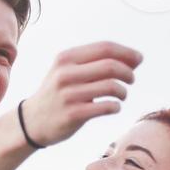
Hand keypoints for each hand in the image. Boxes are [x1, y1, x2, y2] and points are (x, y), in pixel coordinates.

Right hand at [20, 42, 141, 146]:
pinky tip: (113, 107)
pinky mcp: (73, 114)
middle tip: (131, 79)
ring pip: (112, 86)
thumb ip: (96, 62)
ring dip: (123, 91)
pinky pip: (107, 106)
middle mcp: (65, 74)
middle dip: (129, 72)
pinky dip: (116, 106)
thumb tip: (136, 58)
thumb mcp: (68, 70)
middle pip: (111, 66)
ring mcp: (68, 95)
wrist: (31, 121)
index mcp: (65, 58)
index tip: (138, 60)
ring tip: (121, 95)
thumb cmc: (58, 93)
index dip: (127, 52)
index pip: (105, 47)